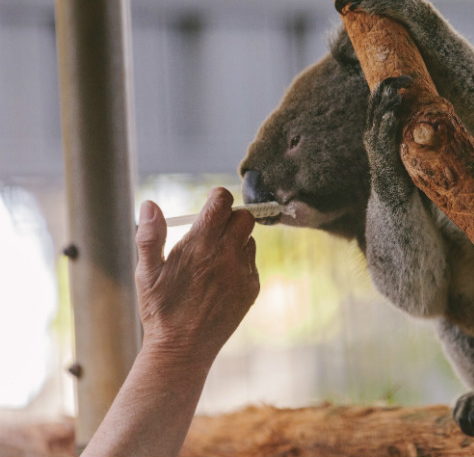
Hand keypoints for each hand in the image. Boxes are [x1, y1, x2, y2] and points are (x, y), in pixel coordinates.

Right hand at [134, 187, 259, 364]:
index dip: (217, 197)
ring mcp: (243, 272)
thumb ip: (150, 235)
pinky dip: (239, 262)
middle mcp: (227, 255)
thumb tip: (150, 204)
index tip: (211, 201)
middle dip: (230, 216)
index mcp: (201, 245)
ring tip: (213, 257)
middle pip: (244, 216)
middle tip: (214, 228)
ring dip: (235, 240)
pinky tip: (220, 278)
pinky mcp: (252, 288)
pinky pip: (251, 262)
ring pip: (249, 239)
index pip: (222, 202)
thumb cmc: (160, 309)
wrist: (182, 350)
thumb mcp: (146, 273)